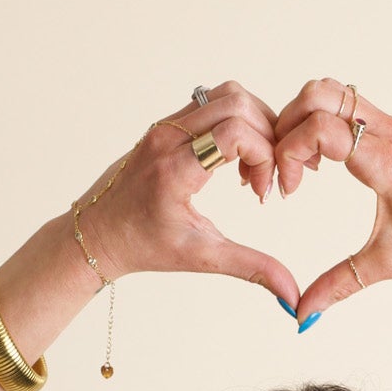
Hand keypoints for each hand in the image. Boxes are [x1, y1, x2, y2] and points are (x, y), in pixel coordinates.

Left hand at [70, 81, 298, 308]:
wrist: (99, 233)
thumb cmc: (144, 246)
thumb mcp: (201, 258)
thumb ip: (251, 268)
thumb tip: (292, 296)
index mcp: (175, 170)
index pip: (234, 131)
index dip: (263, 155)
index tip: (261, 192)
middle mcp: (168, 138)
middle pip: (237, 103)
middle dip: (266, 137)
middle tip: (264, 178)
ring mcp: (165, 125)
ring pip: (226, 94)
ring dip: (253, 124)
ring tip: (252, 166)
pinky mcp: (166, 122)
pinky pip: (211, 102)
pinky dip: (235, 122)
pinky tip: (234, 159)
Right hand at [270, 80, 391, 320]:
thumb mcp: (388, 263)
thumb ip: (340, 286)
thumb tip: (303, 314)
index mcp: (386, 162)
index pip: (322, 127)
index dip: (290, 151)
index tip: (289, 189)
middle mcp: (387, 132)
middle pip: (319, 93)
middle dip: (286, 126)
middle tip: (286, 170)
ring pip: (331, 89)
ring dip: (303, 118)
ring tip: (304, 165)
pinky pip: (346, 102)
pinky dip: (322, 120)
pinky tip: (324, 161)